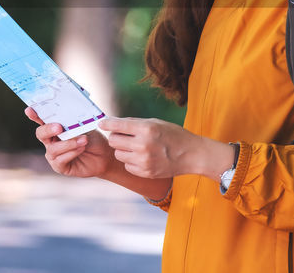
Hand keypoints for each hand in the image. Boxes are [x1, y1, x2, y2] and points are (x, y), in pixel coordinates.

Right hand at [26, 107, 112, 177]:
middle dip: (48, 129)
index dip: (34, 115)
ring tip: (83, 140)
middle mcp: (50, 141)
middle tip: (59, 127)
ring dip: (68, 143)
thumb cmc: (93, 138)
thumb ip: (74, 120)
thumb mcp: (84, 125)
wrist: (104, 155)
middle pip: (41, 134)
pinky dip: (72, 152)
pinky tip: (81, 148)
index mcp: (54, 128)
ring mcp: (53, 154)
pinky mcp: (59, 166)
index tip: (29, 110)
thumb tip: (72, 110)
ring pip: (53, 148)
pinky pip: (60, 160)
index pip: (41, 119)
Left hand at [100, 116, 234, 180]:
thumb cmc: (174, 135)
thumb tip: (112, 122)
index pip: (117, 125)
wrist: (192, 155)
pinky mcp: (145, 172)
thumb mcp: (156, 122)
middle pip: (113, 140)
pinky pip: (127, 165)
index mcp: (146, 129)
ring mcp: (144, 161)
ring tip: (135, 147)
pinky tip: (141, 157)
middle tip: (123, 136)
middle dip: (116, 137)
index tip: (101, 123)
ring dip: (123, 150)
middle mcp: (143, 145)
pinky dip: (130, 161)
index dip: (106, 123)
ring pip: (118, 154)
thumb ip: (134, 123)